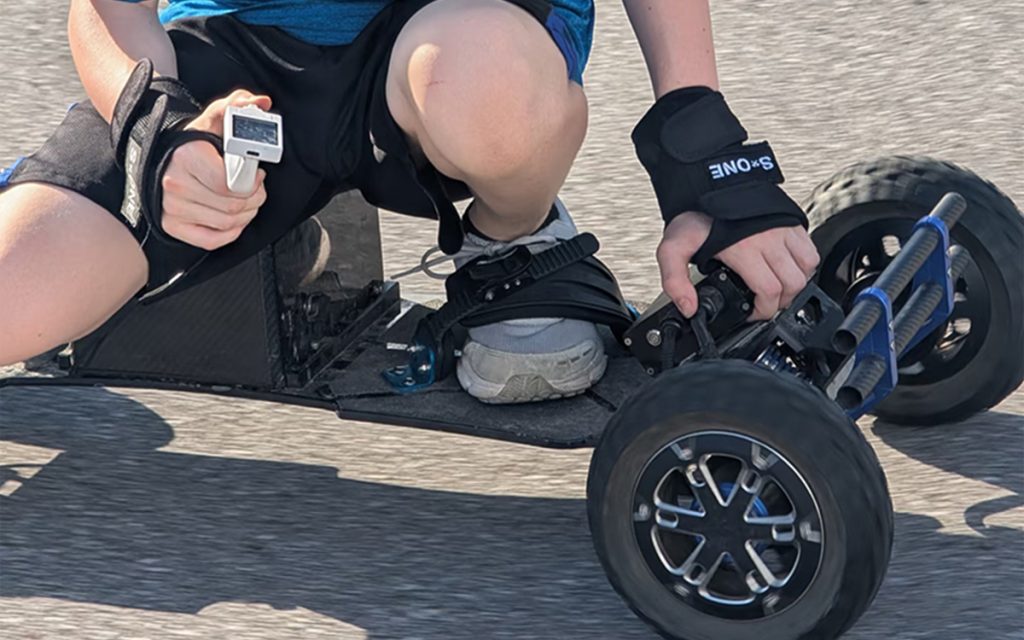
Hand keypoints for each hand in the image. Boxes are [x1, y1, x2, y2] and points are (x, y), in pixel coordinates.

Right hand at [159, 90, 271, 249]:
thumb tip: (260, 103)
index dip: (254, 183)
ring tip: (248, 201)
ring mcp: (171, 208)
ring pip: (227, 224)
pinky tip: (235, 219)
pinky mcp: (172, 226)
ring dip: (247, 215)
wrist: (161, 158)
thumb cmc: (193, 142)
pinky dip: (230, 233)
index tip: (257, 175)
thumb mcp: (214, 119)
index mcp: (187, 157)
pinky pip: (212, 240)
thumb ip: (238, 107)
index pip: (232, 185)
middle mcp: (175, 184)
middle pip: (233, 207)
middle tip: (256, 189)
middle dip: (255, 199)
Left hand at [657, 211, 819, 319]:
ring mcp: (784, 230)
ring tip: (777, 289)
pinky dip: (804, 266)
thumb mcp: (674, 247)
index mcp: (744, 249)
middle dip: (780, 302)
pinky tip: (786, 269)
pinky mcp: (792, 222)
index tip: (752, 315)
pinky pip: (811, 251)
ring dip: (794, 285)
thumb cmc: (696, 213)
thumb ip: (674, 280)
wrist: (711, 183)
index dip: (763, 311)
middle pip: (792, 284)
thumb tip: (688, 308)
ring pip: (806, 269)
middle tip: (764, 304)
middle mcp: (769, 239)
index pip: (769, 291)